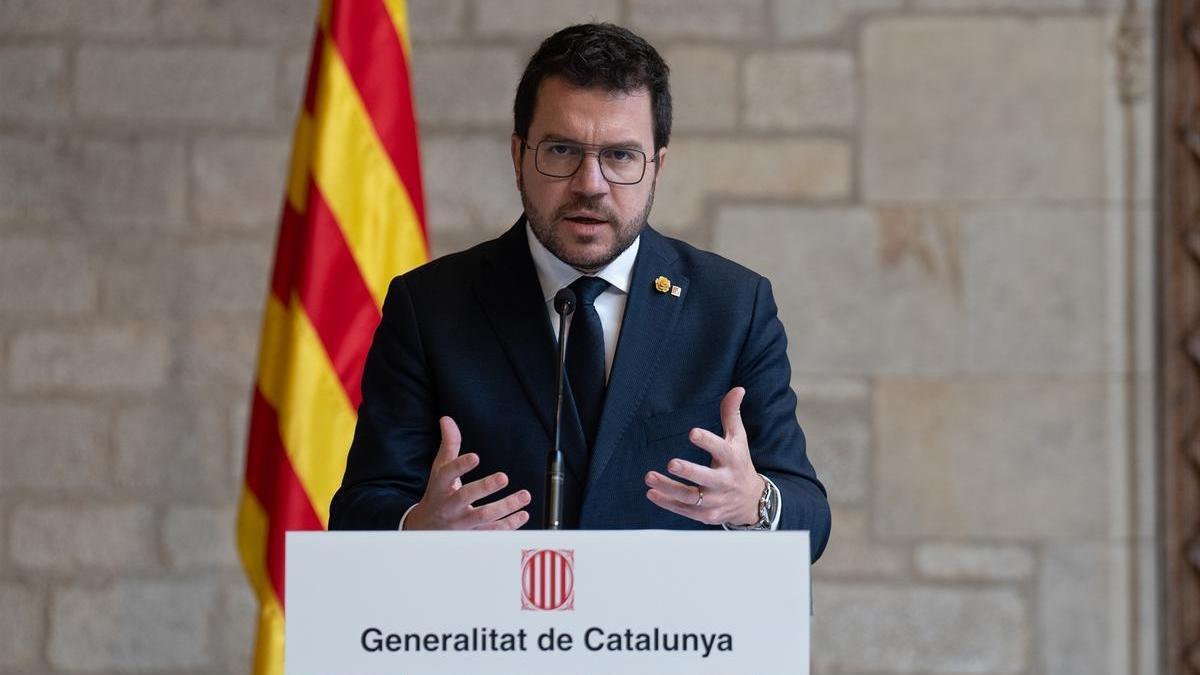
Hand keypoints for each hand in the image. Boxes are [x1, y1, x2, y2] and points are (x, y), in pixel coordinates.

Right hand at [404, 416, 531, 529]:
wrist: (427, 527)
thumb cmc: (439, 493)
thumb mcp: (440, 469)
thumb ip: (449, 445)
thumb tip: (447, 419)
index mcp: (441, 486)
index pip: (448, 474)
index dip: (460, 465)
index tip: (475, 456)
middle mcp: (449, 505)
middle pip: (465, 496)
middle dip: (485, 487)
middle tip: (503, 477)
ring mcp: (460, 523)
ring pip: (483, 517)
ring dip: (506, 507)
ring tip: (524, 496)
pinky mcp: (471, 536)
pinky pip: (492, 532)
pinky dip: (509, 525)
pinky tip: (522, 514)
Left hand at [644, 387, 762, 526]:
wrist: (751, 501)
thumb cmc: (740, 463)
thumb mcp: (738, 438)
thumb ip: (732, 414)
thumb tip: (737, 388)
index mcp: (732, 459)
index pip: (721, 449)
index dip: (708, 441)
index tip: (692, 433)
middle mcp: (724, 481)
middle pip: (706, 478)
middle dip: (689, 471)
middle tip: (671, 463)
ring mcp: (715, 501)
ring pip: (691, 497)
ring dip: (669, 488)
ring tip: (649, 477)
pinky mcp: (706, 515)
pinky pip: (684, 510)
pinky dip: (667, 503)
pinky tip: (652, 493)